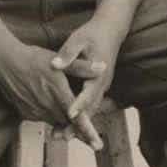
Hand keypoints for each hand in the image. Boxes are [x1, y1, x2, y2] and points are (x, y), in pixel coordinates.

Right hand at [0, 41, 103, 149]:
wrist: (4, 62)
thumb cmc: (33, 59)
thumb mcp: (58, 61)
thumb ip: (81, 67)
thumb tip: (103, 67)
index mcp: (58, 94)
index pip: (77, 118)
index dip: (89, 132)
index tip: (98, 145)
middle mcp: (47, 106)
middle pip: (68, 125)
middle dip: (82, 134)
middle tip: (96, 145)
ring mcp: (35, 111)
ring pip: (56, 122)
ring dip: (67, 128)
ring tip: (79, 134)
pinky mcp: (26, 112)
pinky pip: (43, 118)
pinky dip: (52, 118)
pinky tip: (56, 114)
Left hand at [51, 13, 124, 128]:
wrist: (111, 30)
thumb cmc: (93, 34)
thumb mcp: (79, 39)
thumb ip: (68, 53)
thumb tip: (54, 65)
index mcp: (99, 73)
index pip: (88, 92)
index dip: (78, 104)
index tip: (69, 114)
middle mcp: (102, 84)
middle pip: (90, 109)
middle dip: (77, 125)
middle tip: (62, 136)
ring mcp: (101, 87)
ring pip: (90, 110)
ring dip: (78, 125)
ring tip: (61, 136)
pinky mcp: (97, 88)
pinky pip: (89, 106)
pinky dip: (79, 117)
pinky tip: (66, 125)